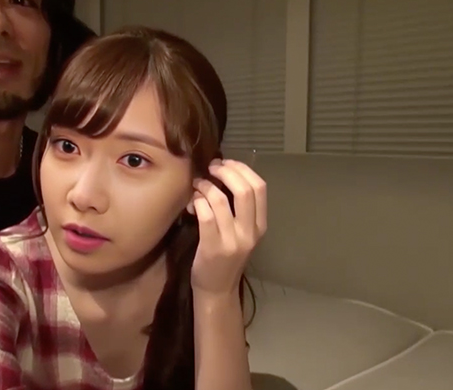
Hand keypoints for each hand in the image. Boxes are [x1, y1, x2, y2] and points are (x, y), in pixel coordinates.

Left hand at [189, 158, 266, 296]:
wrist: (217, 289)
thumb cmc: (226, 257)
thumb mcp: (241, 232)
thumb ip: (238, 208)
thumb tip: (224, 173)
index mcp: (260, 226)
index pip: (260, 188)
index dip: (242, 169)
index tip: (226, 163)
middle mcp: (250, 232)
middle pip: (244, 190)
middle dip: (225, 172)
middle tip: (211, 168)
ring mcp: (232, 241)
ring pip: (220, 200)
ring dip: (205, 186)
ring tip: (198, 185)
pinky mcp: (212, 247)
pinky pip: (205, 214)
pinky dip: (197, 202)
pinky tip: (192, 203)